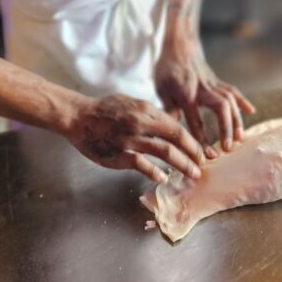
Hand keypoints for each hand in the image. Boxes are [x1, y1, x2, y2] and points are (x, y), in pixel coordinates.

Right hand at [65, 94, 204, 183]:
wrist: (79, 116)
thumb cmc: (105, 110)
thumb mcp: (131, 103)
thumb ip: (150, 114)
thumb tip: (169, 125)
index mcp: (146, 109)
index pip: (176, 126)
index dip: (191, 141)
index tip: (200, 151)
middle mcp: (141, 122)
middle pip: (176, 139)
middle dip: (192, 154)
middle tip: (201, 166)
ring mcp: (130, 139)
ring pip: (164, 152)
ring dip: (182, 164)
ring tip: (192, 174)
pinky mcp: (119, 154)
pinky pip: (142, 164)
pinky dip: (155, 172)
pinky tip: (163, 178)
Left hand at [154, 40, 255, 156]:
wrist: (178, 45)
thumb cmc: (167, 68)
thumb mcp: (161, 87)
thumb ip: (169, 108)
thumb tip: (172, 130)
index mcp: (186, 93)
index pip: (196, 120)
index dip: (202, 139)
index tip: (209, 156)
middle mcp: (203, 89)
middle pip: (220, 108)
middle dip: (226, 128)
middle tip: (228, 147)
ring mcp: (213, 84)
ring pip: (229, 100)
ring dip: (236, 119)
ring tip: (239, 139)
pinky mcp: (218, 81)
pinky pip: (233, 91)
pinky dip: (242, 101)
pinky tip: (251, 112)